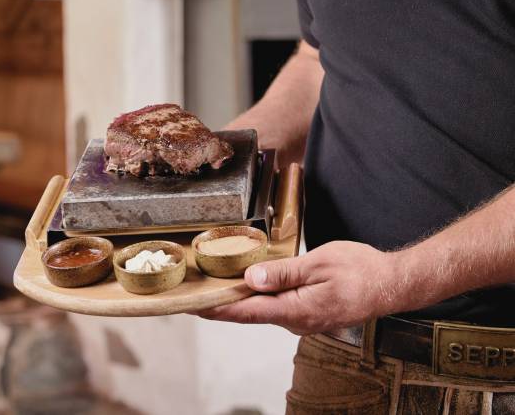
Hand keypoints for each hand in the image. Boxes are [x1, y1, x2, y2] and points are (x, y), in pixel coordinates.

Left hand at [197, 241, 398, 334]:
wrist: (392, 284)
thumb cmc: (360, 271)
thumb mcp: (318, 264)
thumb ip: (283, 273)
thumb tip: (250, 279)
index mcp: (296, 310)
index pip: (247, 312)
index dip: (218, 309)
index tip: (194, 306)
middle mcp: (296, 321)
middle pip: (251, 312)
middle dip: (224, 303)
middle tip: (198, 291)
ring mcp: (304, 320)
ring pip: (264, 309)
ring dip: (241, 299)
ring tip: (217, 284)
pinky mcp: (309, 314)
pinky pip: (278, 306)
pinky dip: (260, 297)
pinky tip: (251, 284)